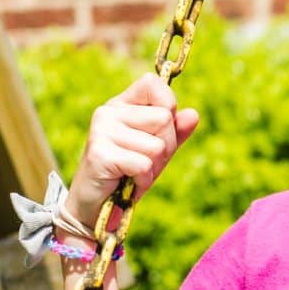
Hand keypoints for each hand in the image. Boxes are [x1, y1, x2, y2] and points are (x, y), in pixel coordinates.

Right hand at [67, 73, 199, 232]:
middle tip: (145, 162)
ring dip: (154, 167)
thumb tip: (193, 115)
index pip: (152, 83)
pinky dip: (144, 180)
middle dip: (166, 147)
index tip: (159, 129)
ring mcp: (102, 130)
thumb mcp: (156, 151)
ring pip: (157, 145)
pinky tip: (130, 184)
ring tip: (134, 173)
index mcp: (122, 105)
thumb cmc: (127, 175)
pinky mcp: (100, 153)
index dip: (168, 105)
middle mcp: (109, 112)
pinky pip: (144, 164)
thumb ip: (175, 132)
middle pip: (164, 118)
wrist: (95, 207)